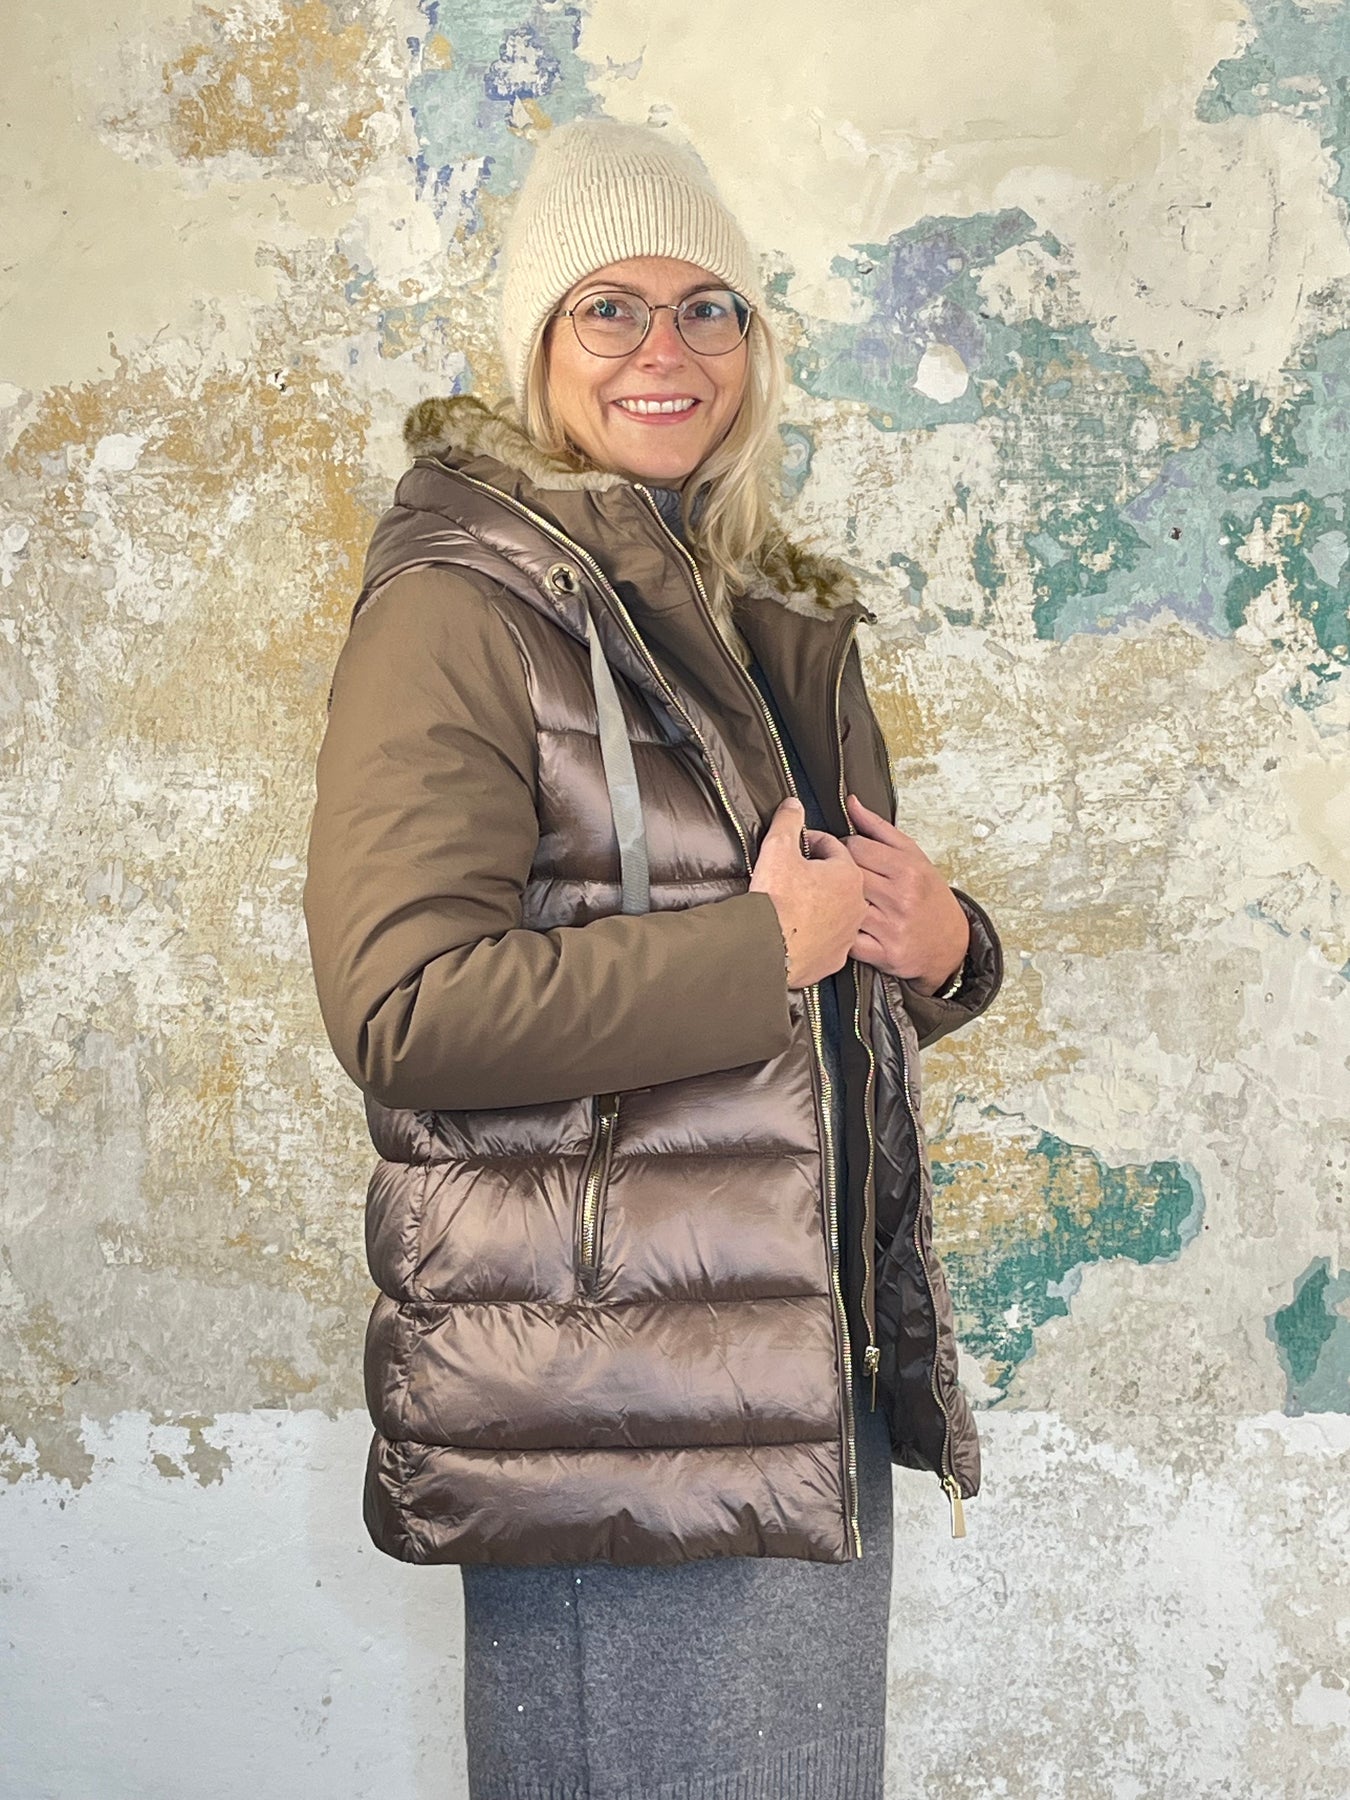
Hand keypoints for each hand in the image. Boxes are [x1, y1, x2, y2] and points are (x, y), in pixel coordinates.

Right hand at [749, 797, 866, 987]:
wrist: (767, 948)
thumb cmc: (776, 899)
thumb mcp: (778, 848)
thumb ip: (788, 822)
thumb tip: (794, 805)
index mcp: (848, 874)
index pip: (834, 848)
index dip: (813, 843)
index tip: (798, 846)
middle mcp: (855, 904)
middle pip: (840, 879)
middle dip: (821, 873)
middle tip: (797, 872)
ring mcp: (848, 933)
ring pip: (838, 910)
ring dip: (822, 902)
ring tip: (797, 900)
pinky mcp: (835, 957)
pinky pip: (830, 938)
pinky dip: (818, 930)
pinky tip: (800, 926)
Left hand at [841, 793, 968, 994]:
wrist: (951, 944)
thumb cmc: (928, 897)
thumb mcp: (912, 856)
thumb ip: (878, 829)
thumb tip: (851, 802)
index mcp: (907, 869)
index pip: (855, 846)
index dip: (842, 847)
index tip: (842, 853)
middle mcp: (900, 897)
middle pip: (846, 874)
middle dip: (834, 872)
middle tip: (832, 875)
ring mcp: (891, 927)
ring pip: (844, 904)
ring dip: (833, 902)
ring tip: (834, 898)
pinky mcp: (883, 954)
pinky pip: (847, 939)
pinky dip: (840, 931)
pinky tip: (842, 925)